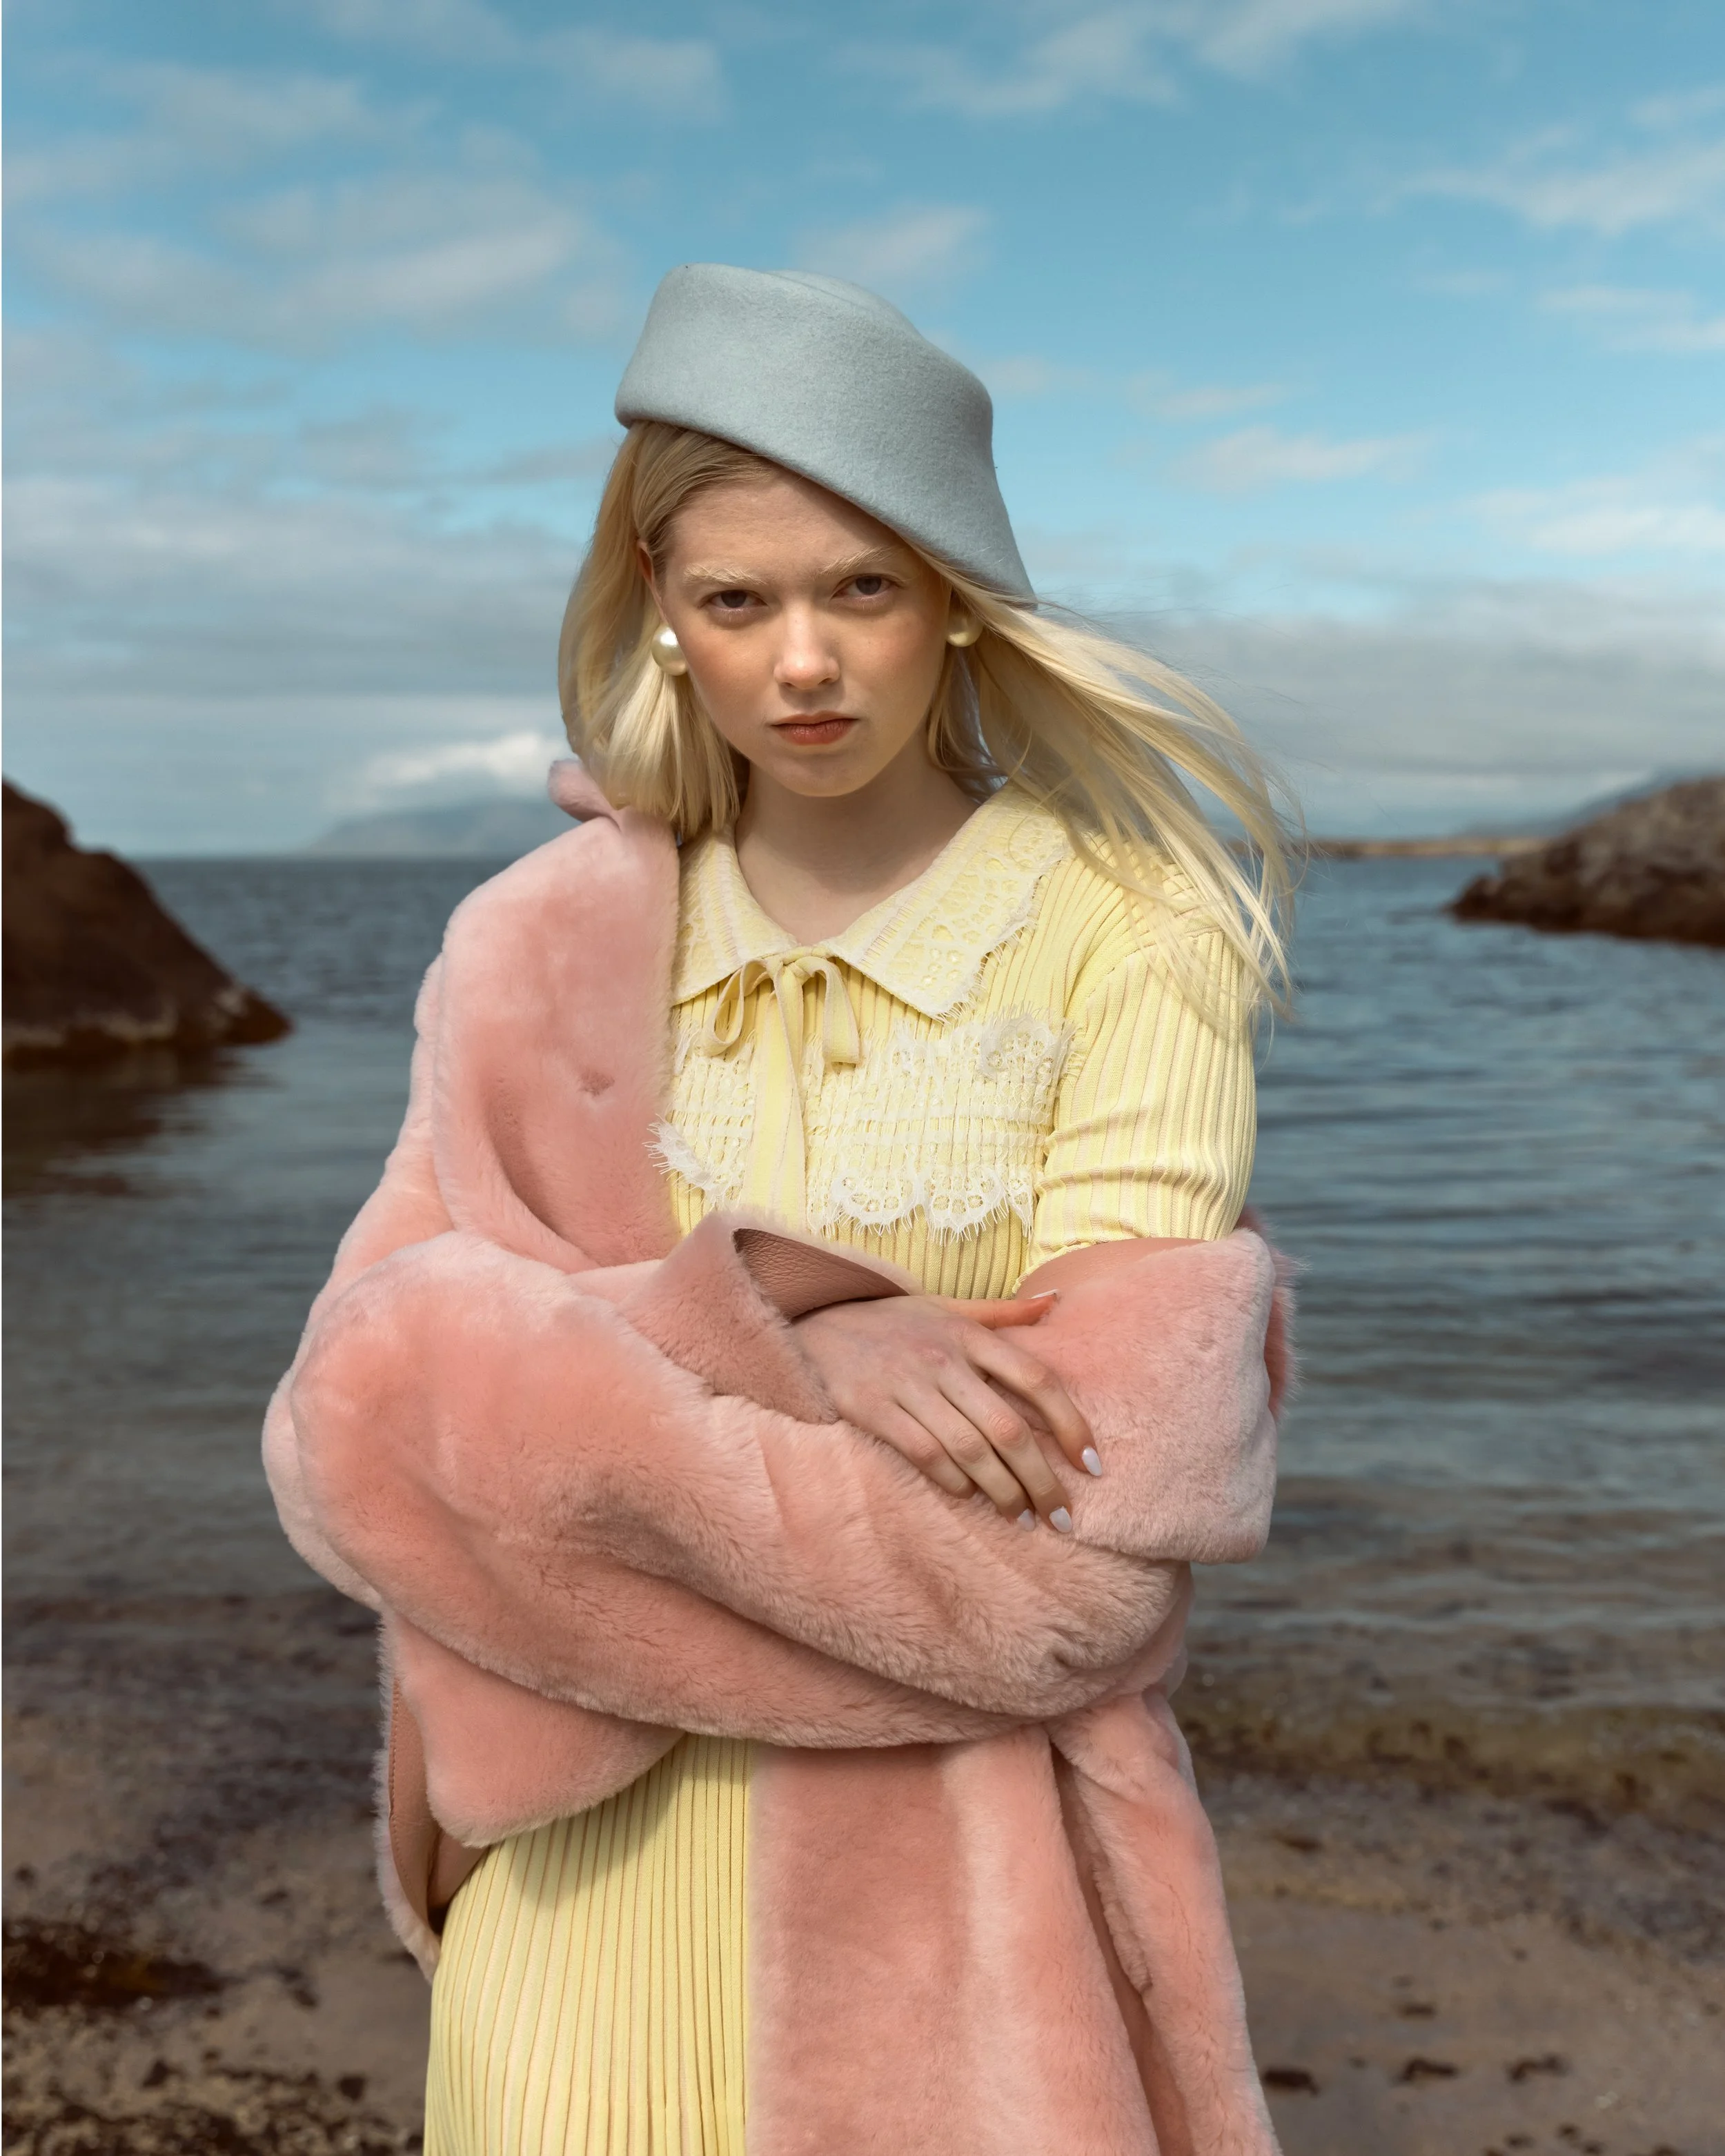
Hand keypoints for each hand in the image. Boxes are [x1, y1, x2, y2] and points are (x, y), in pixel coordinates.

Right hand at [793, 1293, 1099, 1529]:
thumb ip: (1003, 1312)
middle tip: (1062, 1517)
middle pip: (1008, 1428)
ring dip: (1002, 1491)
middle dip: (1042, 1479)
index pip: (1037, 1379)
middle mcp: (943, 1359)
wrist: (812, 1322)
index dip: (1072, 1423)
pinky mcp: (872, 1409)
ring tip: (1020, 1517)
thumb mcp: (946, 1305)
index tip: (1091, 1464)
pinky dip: (952, 1481)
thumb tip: (1057, 1302)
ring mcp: (907, 1384)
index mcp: (969, 1334)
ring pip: (970, 1450)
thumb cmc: (889, 1321)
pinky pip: (924, 1454)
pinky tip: (968, 1496)